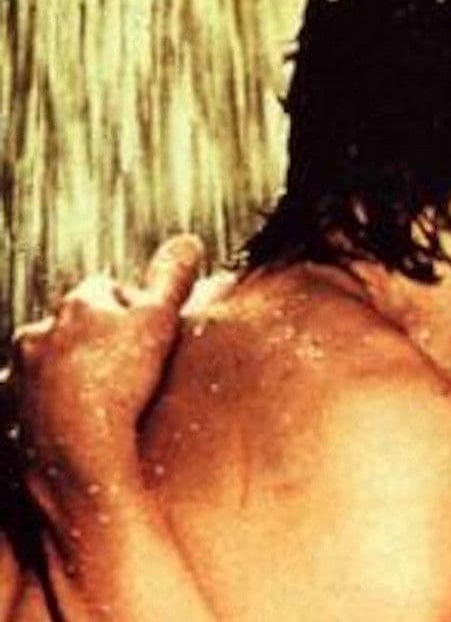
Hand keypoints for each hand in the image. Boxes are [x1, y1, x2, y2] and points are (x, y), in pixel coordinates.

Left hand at [11, 235, 203, 489]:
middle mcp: (38, 334)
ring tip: (106, 402)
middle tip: (132, 368)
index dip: (134, 307)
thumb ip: (170, 278)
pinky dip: (51, 407)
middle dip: (99, 339)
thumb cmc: (119, 385)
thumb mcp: (159, 322)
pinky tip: (76, 424)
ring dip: (73, 373)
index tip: (152, 334)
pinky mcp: (12, 414)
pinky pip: (33, 402)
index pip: (106, 288)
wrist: (79, 457)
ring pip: (52, 363)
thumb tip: (187, 241)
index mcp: (75, 307)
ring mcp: (21, 376)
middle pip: (75, 325)